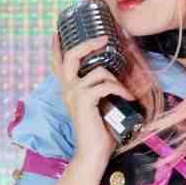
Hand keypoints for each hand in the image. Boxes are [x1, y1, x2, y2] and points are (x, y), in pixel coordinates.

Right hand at [50, 31, 132, 163]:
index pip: (58, 64)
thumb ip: (98, 90)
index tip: (57, 32)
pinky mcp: (84, 100)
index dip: (57, 47)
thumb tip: (114, 75)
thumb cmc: (98, 132)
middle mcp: (67, 89)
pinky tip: (128, 99)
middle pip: (72, 56)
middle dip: (88, 44)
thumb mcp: (97, 106)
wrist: (92, 152)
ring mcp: (74, 94)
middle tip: (104, 39)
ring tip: (126, 93)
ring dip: (116, 80)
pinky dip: (120, 90)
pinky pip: (106, 85)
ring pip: (98, 71)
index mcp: (68, 90)